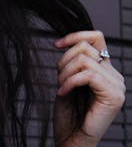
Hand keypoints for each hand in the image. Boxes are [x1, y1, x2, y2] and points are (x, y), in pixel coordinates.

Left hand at [53, 30, 124, 146]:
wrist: (71, 138)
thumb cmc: (68, 113)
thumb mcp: (67, 79)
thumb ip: (72, 62)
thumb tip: (67, 42)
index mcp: (105, 69)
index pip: (96, 37)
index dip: (74, 36)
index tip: (56, 45)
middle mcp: (114, 75)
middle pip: (85, 48)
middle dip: (64, 60)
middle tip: (59, 80)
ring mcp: (116, 85)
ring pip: (84, 60)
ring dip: (65, 73)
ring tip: (61, 88)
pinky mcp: (114, 96)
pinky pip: (88, 75)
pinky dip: (70, 82)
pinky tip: (63, 93)